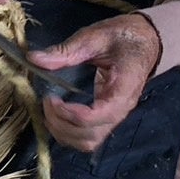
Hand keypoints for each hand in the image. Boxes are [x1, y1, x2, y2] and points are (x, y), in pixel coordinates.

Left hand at [28, 14, 162, 152]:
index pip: (96, 116)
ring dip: (64, 133)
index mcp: (123, 89)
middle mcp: (121, 109)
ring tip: (49, 110)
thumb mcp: (94, 37)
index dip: (69, 113)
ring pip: (89, 142)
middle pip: (91, 136)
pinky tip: (57, 115)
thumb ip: (66, 50)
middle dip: (62, 124)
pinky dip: (69, 133)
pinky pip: (89, 136)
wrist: (145, 40)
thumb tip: (34, 58)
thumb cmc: (124, 37)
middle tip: (46, 102)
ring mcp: (115, 116)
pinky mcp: (107, 117)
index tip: (51, 97)